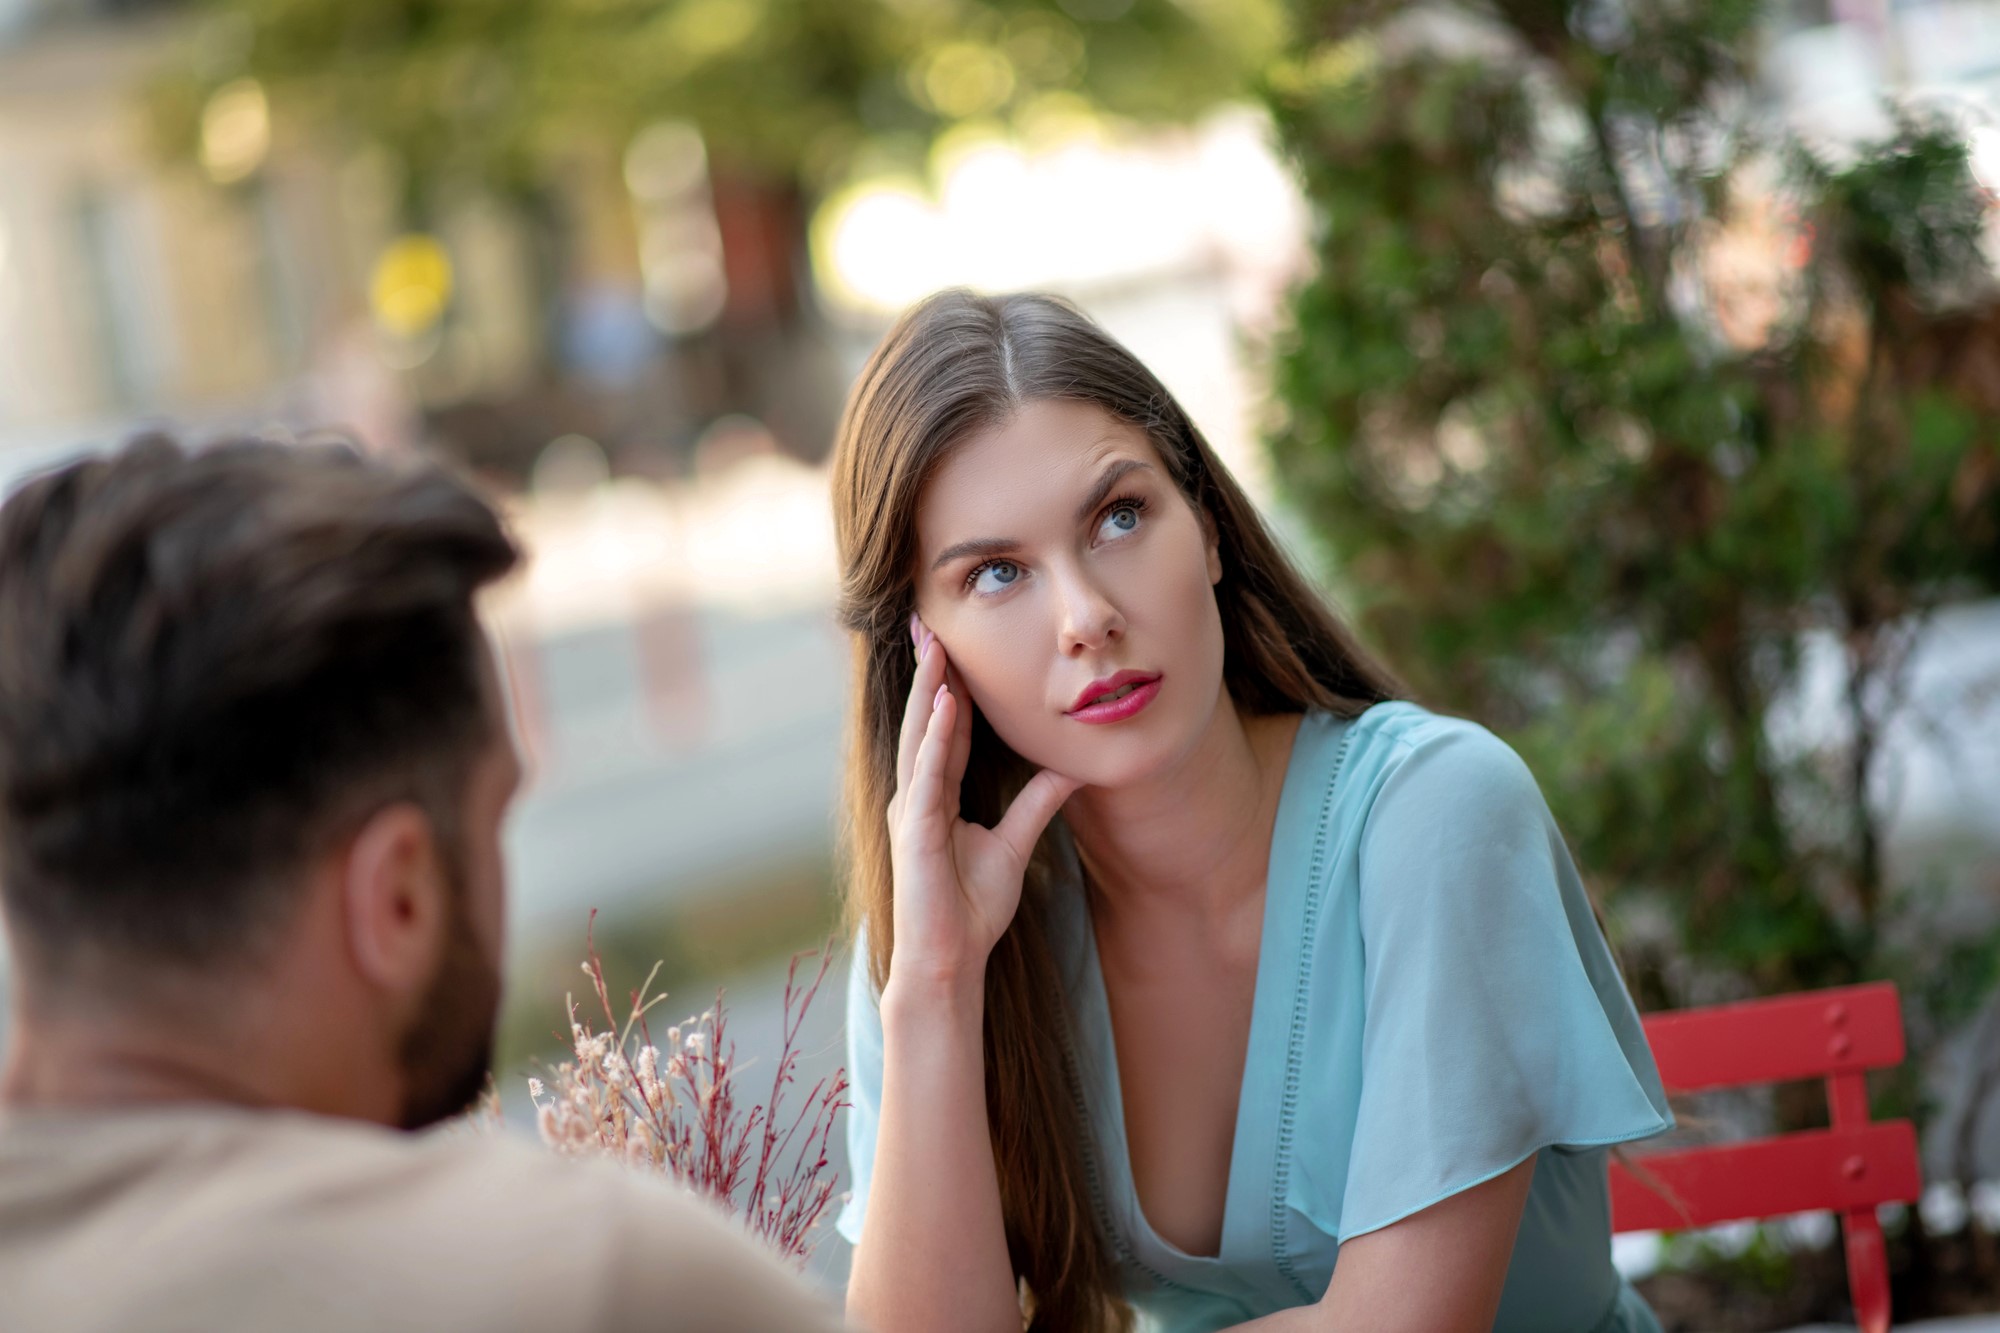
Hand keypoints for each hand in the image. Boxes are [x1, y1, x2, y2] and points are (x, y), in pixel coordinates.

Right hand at [886, 616, 1079, 989]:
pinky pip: (925, 771)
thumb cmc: (970, 910)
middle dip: (927, 673)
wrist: (949, 961)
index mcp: (935, 797)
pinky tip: (945, 702)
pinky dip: (935, 734)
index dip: (951, 688)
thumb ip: (1036, 803)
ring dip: (927, 689)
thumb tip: (1071, 768)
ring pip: (919, 736)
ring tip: (934, 646)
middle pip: (924, 722)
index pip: (946, 731)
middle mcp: (916, 796)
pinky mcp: (912, 829)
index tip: (954, 646)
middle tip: (928, 624)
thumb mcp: (1013, 845)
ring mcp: (910, 810)